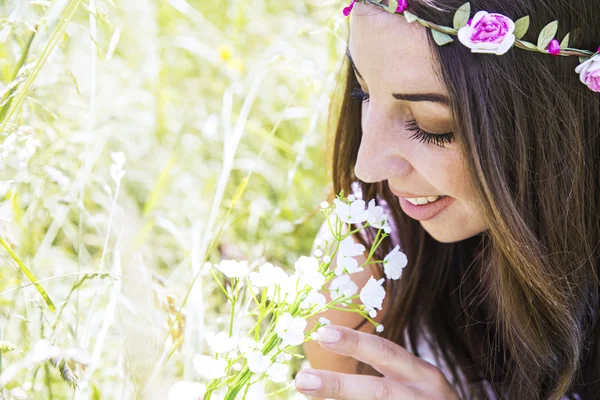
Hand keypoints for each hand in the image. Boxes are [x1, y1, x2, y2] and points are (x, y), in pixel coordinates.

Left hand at [295, 325, 460, 399]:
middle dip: (339, 385)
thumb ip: (385, 375)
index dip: (354, 342)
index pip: (386, 352)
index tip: (322, 333)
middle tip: (301, 379)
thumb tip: (326, 369)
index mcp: (423, 376)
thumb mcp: (416, 384)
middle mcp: (425, 398)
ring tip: (307, 389)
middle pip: (378, 391)